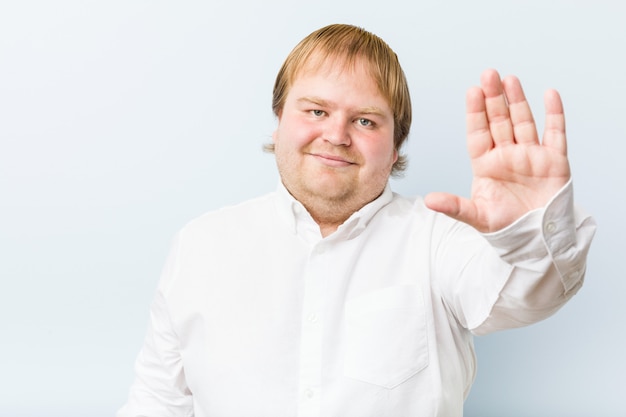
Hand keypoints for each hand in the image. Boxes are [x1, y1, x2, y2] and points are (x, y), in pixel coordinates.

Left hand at [424, 69, 570, 232]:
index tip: (472, 91)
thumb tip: (428, 200)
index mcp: (486, 164)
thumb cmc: (506, 226)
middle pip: (499, 121)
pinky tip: (549, 94)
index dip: (475, 112)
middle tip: (488, 74)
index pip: (478, 132)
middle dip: (494, 98)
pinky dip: (554, 114)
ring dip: (517, 100)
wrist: (536, 239)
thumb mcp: (477, 216)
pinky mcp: (554, 161)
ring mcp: (531, 156)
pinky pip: (555, 133)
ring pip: (523, 121)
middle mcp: (507, 155)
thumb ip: (454, 206)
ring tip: (510, 79)